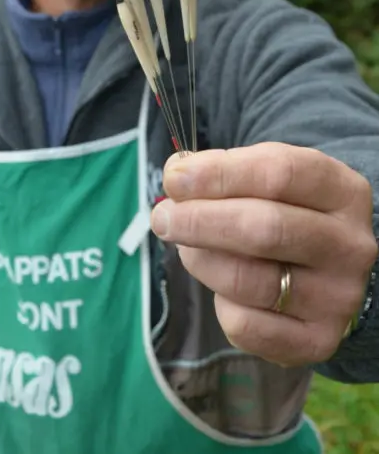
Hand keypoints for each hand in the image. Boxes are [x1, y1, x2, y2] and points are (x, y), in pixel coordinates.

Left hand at [150, 142, 376, 366]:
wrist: (328, 270)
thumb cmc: (287, 210)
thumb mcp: (270, 177)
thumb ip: (226, 170)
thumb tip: (178, 175)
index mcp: (343, 191)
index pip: (279, 174)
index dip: (220, 174)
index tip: (174, 177)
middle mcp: (349, 246)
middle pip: (264, 229)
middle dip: (200, 221)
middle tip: (162, 217)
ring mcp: (337, 298)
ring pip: (247, 280)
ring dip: (200, 259)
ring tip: (185, 246)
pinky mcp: (317, 342)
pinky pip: (245, 326)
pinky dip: (220, 303)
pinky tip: (222, 287)